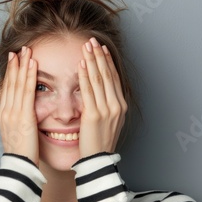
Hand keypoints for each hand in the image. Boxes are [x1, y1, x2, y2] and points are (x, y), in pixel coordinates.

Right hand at [0, 46, 39, 164]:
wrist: (20, 168)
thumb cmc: (22, 156)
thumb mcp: (18, 136)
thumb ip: (21, 123)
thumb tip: (27, 117)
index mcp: (4, 116)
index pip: (7, 90)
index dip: (10, 74)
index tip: (14, 61)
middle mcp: (5, 112)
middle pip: (9, 83)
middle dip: (14, 65)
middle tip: (18, 49)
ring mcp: (12, 113)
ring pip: (17, 84)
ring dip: (22, 65)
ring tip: (26, 51)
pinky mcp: (22, 116)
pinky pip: (26, 91)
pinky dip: (29, 76)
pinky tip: (32, 64)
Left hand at [77, 37, 127, 157]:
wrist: (97, 160)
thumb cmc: (99, 142)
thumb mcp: (108, 122)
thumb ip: (105, 106)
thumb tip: (99, 92)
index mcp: (120, 106)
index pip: (114, 78)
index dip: (108, 61)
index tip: (101, 48)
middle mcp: (116, 106)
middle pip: (108, 74)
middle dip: (99, 55)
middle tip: (92, 40)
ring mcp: (107, 110)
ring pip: (99, 79)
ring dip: (92, 60)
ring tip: (86, 46)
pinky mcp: (94, 115)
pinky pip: (88, 91)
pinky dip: (85, 75)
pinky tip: (81, 64)